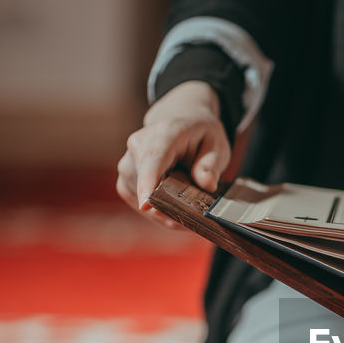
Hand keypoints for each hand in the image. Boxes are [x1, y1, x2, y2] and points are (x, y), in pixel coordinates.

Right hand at [116, 81, 231, 229]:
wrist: (181, 120)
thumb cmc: (201, 135)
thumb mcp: (217, 145)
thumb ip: (212, 165)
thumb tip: (206, 184)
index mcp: (165, 133)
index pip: (153, 159)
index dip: (148, 183)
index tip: (147, 205)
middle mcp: (139, 144)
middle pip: (146, 184)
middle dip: (167, 208)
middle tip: (193, 222)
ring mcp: (128, 161)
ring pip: (140, 197)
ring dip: (162, 211)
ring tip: (186, 214)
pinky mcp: (125, 177)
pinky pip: (136, 201)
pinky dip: (154, 211)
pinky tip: (172, 211)